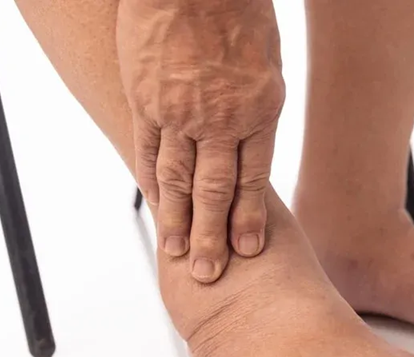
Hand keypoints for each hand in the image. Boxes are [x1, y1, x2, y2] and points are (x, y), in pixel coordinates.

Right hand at [117, 0, 284, 282]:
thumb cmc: (240, 9)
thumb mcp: (266, 58)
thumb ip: (257, 102)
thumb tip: (250, 132)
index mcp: (259, 108)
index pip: (252, 178)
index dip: (249, 217)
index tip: (247, 249)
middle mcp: (220, 118)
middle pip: (215, 189)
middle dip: (213, 235)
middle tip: (211, 273)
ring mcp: (179, 111)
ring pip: (178, 179)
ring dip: (178, 220)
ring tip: (178, 254)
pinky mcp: (146, 100)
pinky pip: (147, 150)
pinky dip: (150, 182)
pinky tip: (155, 207)